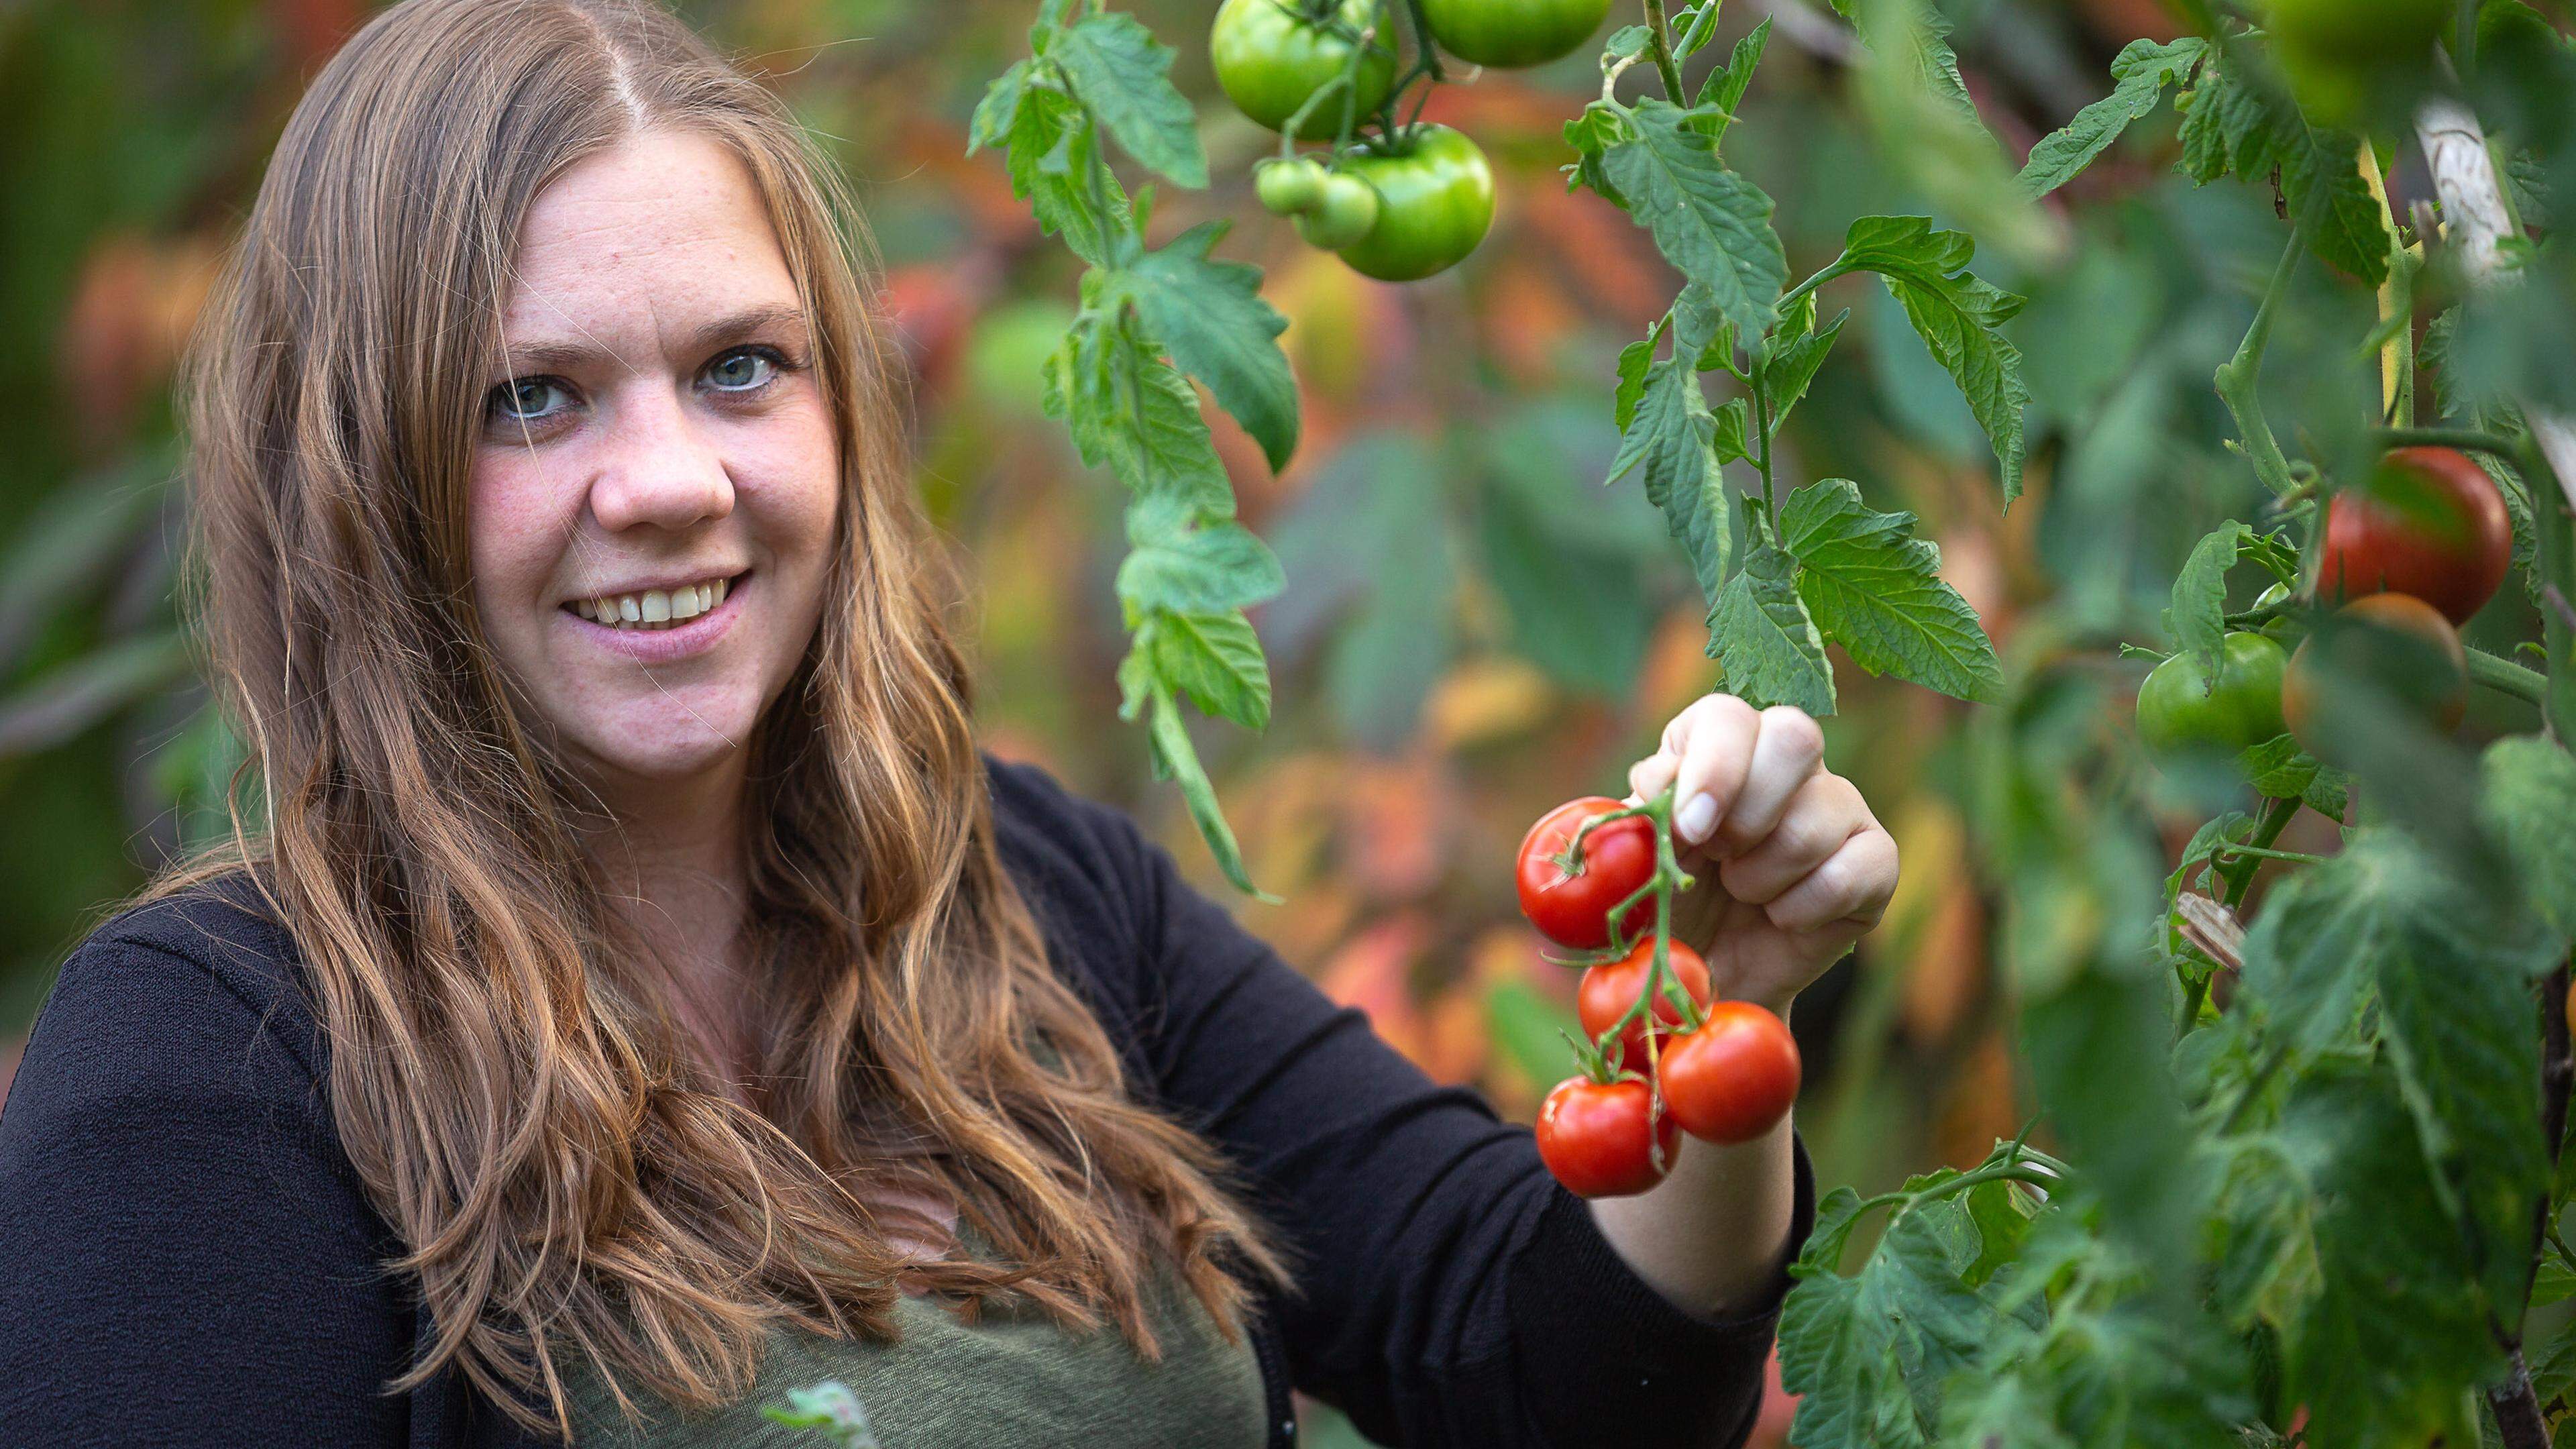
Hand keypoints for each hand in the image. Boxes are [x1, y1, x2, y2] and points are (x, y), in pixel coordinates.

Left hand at [1623, 696, 1896, 1012]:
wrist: (1705, 981)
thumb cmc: (1665, 907)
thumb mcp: (1633, 865)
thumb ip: (1637, 821)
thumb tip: (1658, 784)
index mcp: (1714, 745)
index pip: (1726, 716)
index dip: (1712, 769)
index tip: (1690, 830)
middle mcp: (1781, 761)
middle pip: (1794, 736)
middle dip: (1749, 812)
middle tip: (1719, 859)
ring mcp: (1837, 805)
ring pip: (1821, 812)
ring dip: (1764, 875)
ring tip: (1743, 893)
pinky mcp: (1874, 857)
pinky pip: (1857, 868)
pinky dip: (1805, 908)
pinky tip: (1782, 918)